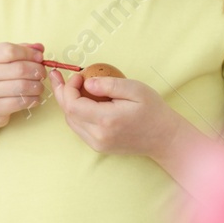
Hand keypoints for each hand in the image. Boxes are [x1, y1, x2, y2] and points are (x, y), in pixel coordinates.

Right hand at [0, 41, 46, 132]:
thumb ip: (19, 51)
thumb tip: (39, 48)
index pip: (9, 50)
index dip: (29, 53)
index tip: (39, 58)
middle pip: (19, 68)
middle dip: (37, 70)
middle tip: (42, 74)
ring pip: (22, 86)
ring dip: (37, 86)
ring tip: (39, 87)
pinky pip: (20, 102)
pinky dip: (33, 100)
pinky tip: (35, 99)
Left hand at [48, 66, 180, 157]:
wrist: (165, 138)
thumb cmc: (153, 112)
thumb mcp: (136, 90)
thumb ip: (109, 84)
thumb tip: (86, 83)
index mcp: (106, 120)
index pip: (73, 105)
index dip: (69, 88)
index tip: (78, 76)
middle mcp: (98, 136)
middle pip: (68, 114)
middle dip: (61, 93)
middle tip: (57, 77)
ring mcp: (97, 144)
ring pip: (71, 122)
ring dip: (67, 103)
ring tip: (66, 86)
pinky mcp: (99, 146)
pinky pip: (79, 128)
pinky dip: (75, 113)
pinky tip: (78, 101)